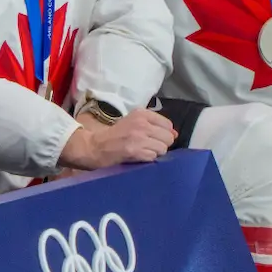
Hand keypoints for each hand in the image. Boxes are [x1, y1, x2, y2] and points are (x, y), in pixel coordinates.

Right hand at [59, 106, 174, 170]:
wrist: (96, 146)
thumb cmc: (116, 135)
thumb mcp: (135, 123)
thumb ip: (155, 126)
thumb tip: (175, 134)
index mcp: (142, 113)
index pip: (168, 125)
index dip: (163, 134)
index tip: (152, 137)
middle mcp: (142, 123)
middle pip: (168, 137)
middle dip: (161, 144)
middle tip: (147, 145)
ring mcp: (138, 137)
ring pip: (163, 148)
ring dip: (154, 152)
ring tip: (142, 151)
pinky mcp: (135, 150)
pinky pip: (153, 157)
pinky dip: (147, 158)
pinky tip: (137, 156)